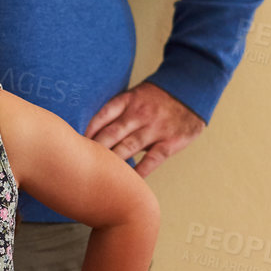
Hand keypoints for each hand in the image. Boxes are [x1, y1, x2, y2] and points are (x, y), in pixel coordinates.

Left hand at [83, 81, 205, 176]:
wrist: (192, 90)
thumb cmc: (158, 98)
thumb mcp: (137, 95)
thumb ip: (119, 112)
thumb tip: (94, 133)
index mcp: (129, 100)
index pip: (103, 115)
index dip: (89, 131)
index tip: (78, 144)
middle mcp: (140, 114)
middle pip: (112, 134)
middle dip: (95, 149)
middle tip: (82, 163)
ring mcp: (155, 128)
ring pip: (128, 147)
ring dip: (113, 161)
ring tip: (100, 174)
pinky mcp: (170, 141)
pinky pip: (152, 159)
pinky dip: (140, 171)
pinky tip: (129, 181)